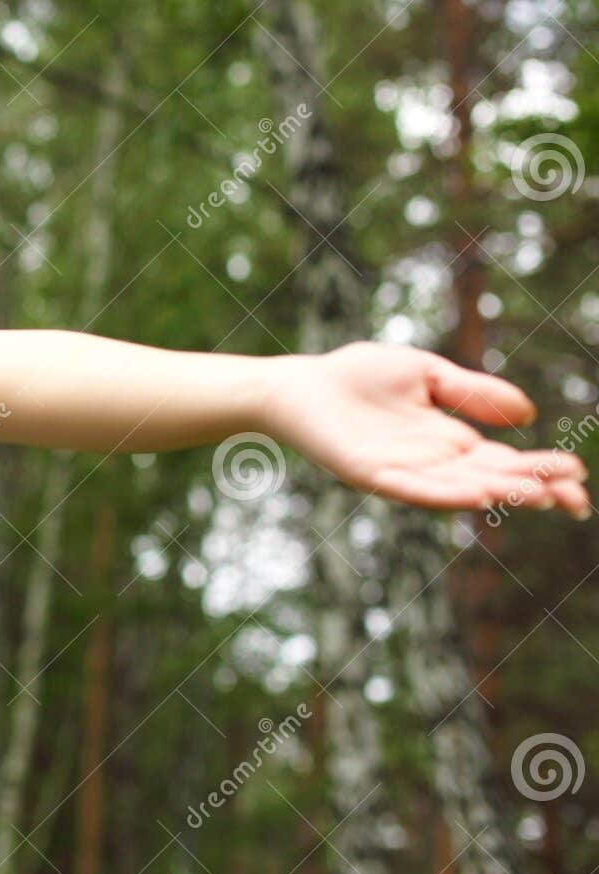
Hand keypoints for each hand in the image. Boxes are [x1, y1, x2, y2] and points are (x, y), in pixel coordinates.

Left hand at [261, 342, 590, 516]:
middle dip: (535, 489)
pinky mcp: (371, 474)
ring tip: (541, 497)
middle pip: (493, 481)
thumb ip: (471, 392)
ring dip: (501, 494)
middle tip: (577, 498)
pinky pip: (413, 489)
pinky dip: (445, 495)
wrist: (303, 384)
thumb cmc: (360, 376)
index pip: (506, 462)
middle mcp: (432, 463)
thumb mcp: (427, 375)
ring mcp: (403, 472)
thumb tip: (528, 413)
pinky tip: (476, 496)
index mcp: (450, 441)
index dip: (541, 470)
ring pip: (461, 489)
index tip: (578, 475)